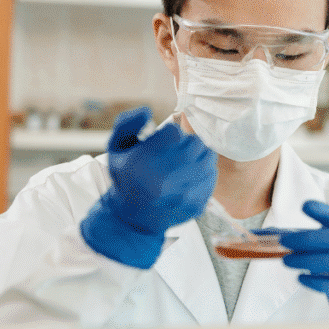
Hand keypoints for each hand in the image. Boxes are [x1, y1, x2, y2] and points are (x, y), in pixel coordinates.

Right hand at [81, 107, 216, 268]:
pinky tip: (190, 175)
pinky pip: (212, 175)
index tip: (164, 140)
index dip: (170, 133)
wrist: (134, 218)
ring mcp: (183, 195)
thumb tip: (147, 110)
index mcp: (142, 164)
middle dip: (186, 142)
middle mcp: (164, 181)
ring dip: (198, 154)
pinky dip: (204, 170)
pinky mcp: (197, 204)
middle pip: (194, 143)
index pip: (174, 132)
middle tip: (176, 150)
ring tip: (185, 160)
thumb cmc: (126, 177)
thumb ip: (127, 123)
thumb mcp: (116, 148)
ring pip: (208, 156)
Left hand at [267, 201, 328, 318]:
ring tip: (286, 261)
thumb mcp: (324, 245)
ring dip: (308, 260)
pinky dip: (316, 281)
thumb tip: (262, 236)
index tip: (304, 206)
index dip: (321, 211)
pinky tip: (300, 278)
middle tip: (284, 242)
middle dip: (307, 239)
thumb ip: (298, 238)